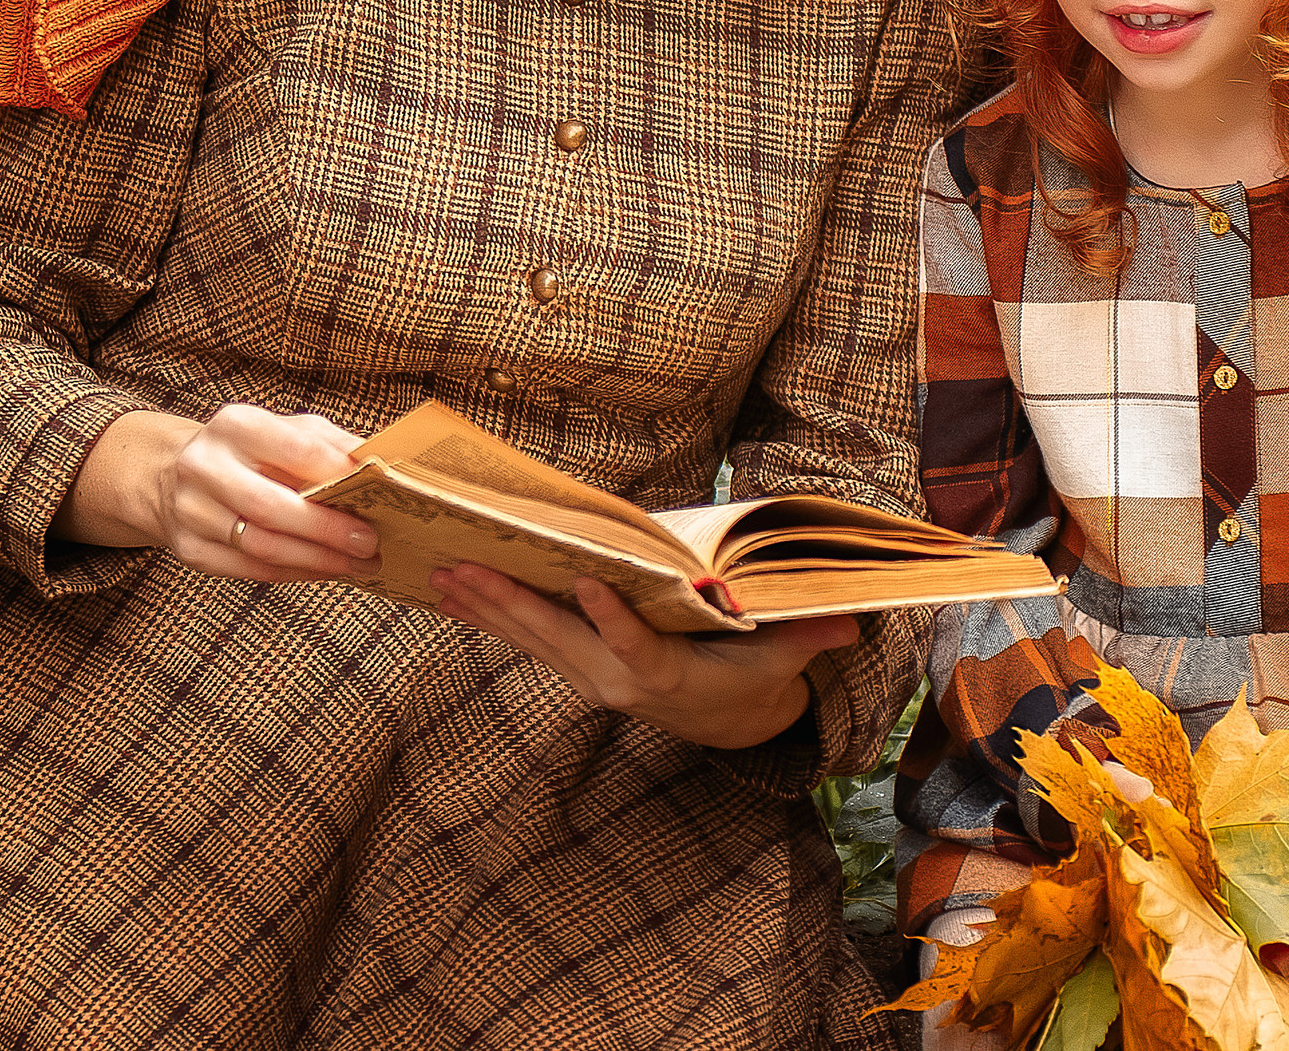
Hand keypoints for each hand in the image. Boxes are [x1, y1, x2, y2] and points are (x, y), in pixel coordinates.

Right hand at [55, 404, 378, 581]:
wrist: (175, 474)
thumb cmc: (249, 451)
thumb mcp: (286, 431)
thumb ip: (331, 445)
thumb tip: (385, 465)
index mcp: (235, 425)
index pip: (295, 450)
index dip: (339, 476)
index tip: (378, 494)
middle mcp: (204, 466)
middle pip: (273, 507)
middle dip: (328, 530)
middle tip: (370, 542)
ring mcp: (192, 511)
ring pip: (262, 546)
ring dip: (318, 561)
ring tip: (358, 564)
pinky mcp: (191, 549)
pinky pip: (251, 569)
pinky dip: (296, 573)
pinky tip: (325, 570)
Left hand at [428, 565, 856, 750]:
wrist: (726, 723)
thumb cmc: (752, 677)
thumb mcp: (780, 660)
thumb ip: (803, 639)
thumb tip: (848, 624)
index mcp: (667, 677)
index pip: (636, 647)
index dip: (612, 618)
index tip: (588, 582)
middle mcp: (615, 681)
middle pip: (558, 639)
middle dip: (509, 601)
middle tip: (464, 566)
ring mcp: (587, 677)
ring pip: (529, 638)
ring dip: (483, 605)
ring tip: (439, 570)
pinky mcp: (573, 669)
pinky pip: (525, 640)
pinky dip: (488, 614)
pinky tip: (450, 589)